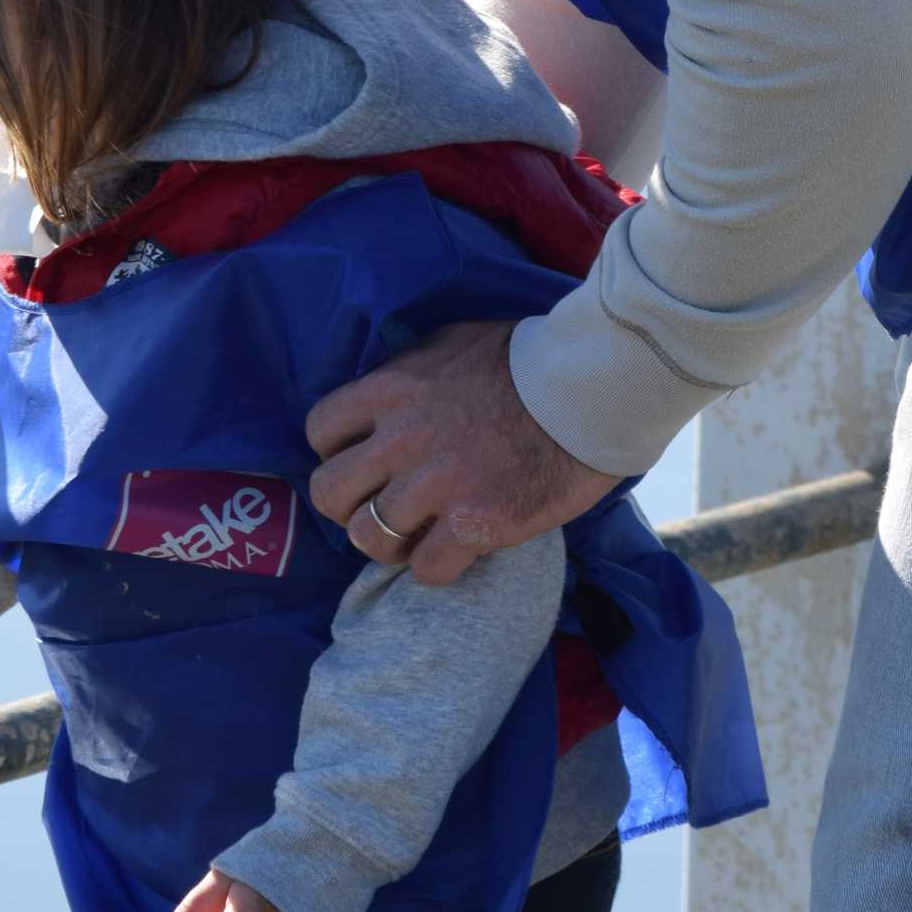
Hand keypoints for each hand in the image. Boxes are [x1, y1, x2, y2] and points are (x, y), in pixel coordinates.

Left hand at [306, 317, 617, 584]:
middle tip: (382, 507)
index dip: (337, 453)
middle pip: (329, 493)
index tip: (365, 462)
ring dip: (392, 542)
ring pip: (370, 538)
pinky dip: (436, 566)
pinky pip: (425, 569)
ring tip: (420, 534)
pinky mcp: (476, 523)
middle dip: (349, 505)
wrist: (592, 388)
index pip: (320, 431)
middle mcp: (403, 438)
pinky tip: (459, 549)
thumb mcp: (451, 343)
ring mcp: (438, 484)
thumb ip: (408, 373)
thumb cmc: (528, 359)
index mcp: (392, 388)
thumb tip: (384, 397)